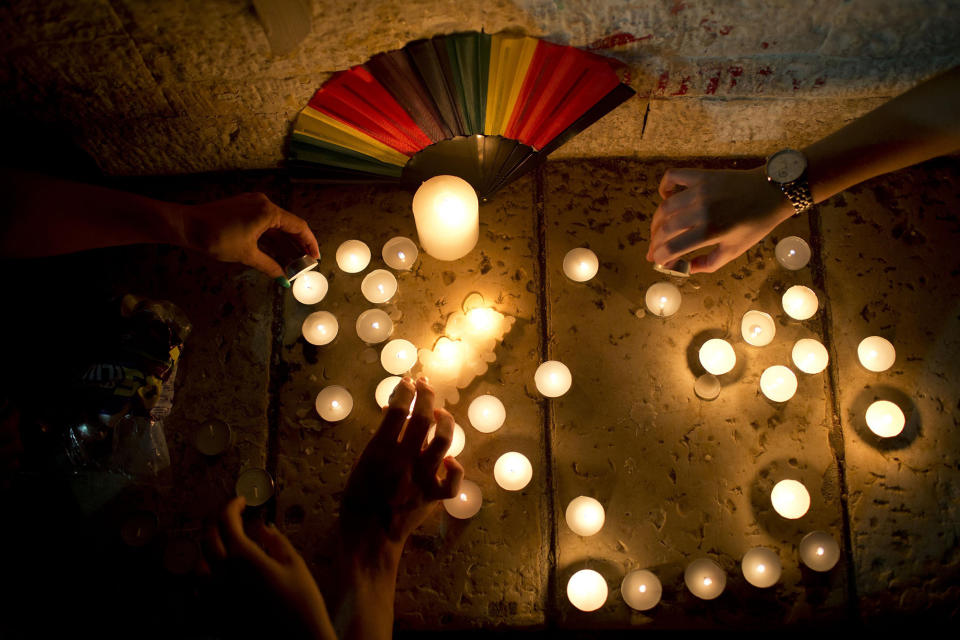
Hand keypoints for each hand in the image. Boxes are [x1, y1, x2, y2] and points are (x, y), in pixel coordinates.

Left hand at [180, 192, 319, 280]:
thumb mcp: (246, 255)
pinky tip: (275, 252)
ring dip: (284, 243)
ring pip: (276, 226)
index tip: (315, 258)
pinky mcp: (242, 208)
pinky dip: (271, 238)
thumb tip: (284, 279)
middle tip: (305, 263)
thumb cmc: (216, 237)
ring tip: (292, 261)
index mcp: (268, 211)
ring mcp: (252, 205)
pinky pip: (264, 223)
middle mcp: (263, 204)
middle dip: (298, 245)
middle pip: (289, 225)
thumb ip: (269, 265)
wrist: (186, 225)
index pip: (299, 227)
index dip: (309, 243)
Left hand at [205, 496, 335, 639]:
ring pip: (199, 564)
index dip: (232, 505)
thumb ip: (275, 541)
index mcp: (243, 557)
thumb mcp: (295, 565)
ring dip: (210, 550)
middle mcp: (223, 575)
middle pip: (208, 538)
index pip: (226, 520)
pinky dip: (206, 578)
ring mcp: (217, 597)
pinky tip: (219, 577)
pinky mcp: (217, 614)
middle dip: (218, 522)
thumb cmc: (302, 605)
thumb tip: (262, 528)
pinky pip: (200, 591)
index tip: (241, 501)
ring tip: (226, 547)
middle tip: (231, 517)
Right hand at [340, 376, 463, 566]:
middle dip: (426, 395)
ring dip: (445, 421)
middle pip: (423, 418)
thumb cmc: (358, 500)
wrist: (368, 539)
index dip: (404, 390)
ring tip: (440, 413)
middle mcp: (405, 460)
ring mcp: (422, 478)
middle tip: (425, 385)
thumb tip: (393, 410)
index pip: (399, 409)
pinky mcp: (434, 496)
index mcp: (381, 451)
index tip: (406, 381)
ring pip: (444, 440)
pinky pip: (454, 481)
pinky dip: (455, 467)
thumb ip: (379, 439)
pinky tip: (449, 459)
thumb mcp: (361, 464)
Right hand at [646, 167, 794, 273]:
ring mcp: (700, 191)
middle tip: (654, 250)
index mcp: (711, 231)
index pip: (672, 247)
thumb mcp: (735, 250)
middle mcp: (701, 210)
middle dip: (654, 243)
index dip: (660, 257)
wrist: (771, 192)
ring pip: (664, 207)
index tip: (658, 261)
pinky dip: (664, 187)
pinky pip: (672, 177)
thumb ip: (708, 263)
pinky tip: (666, 198)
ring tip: (658, 231)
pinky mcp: (701, 176)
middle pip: (664, 229)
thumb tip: (686, 268)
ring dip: (656, 222)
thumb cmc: (754, 224)